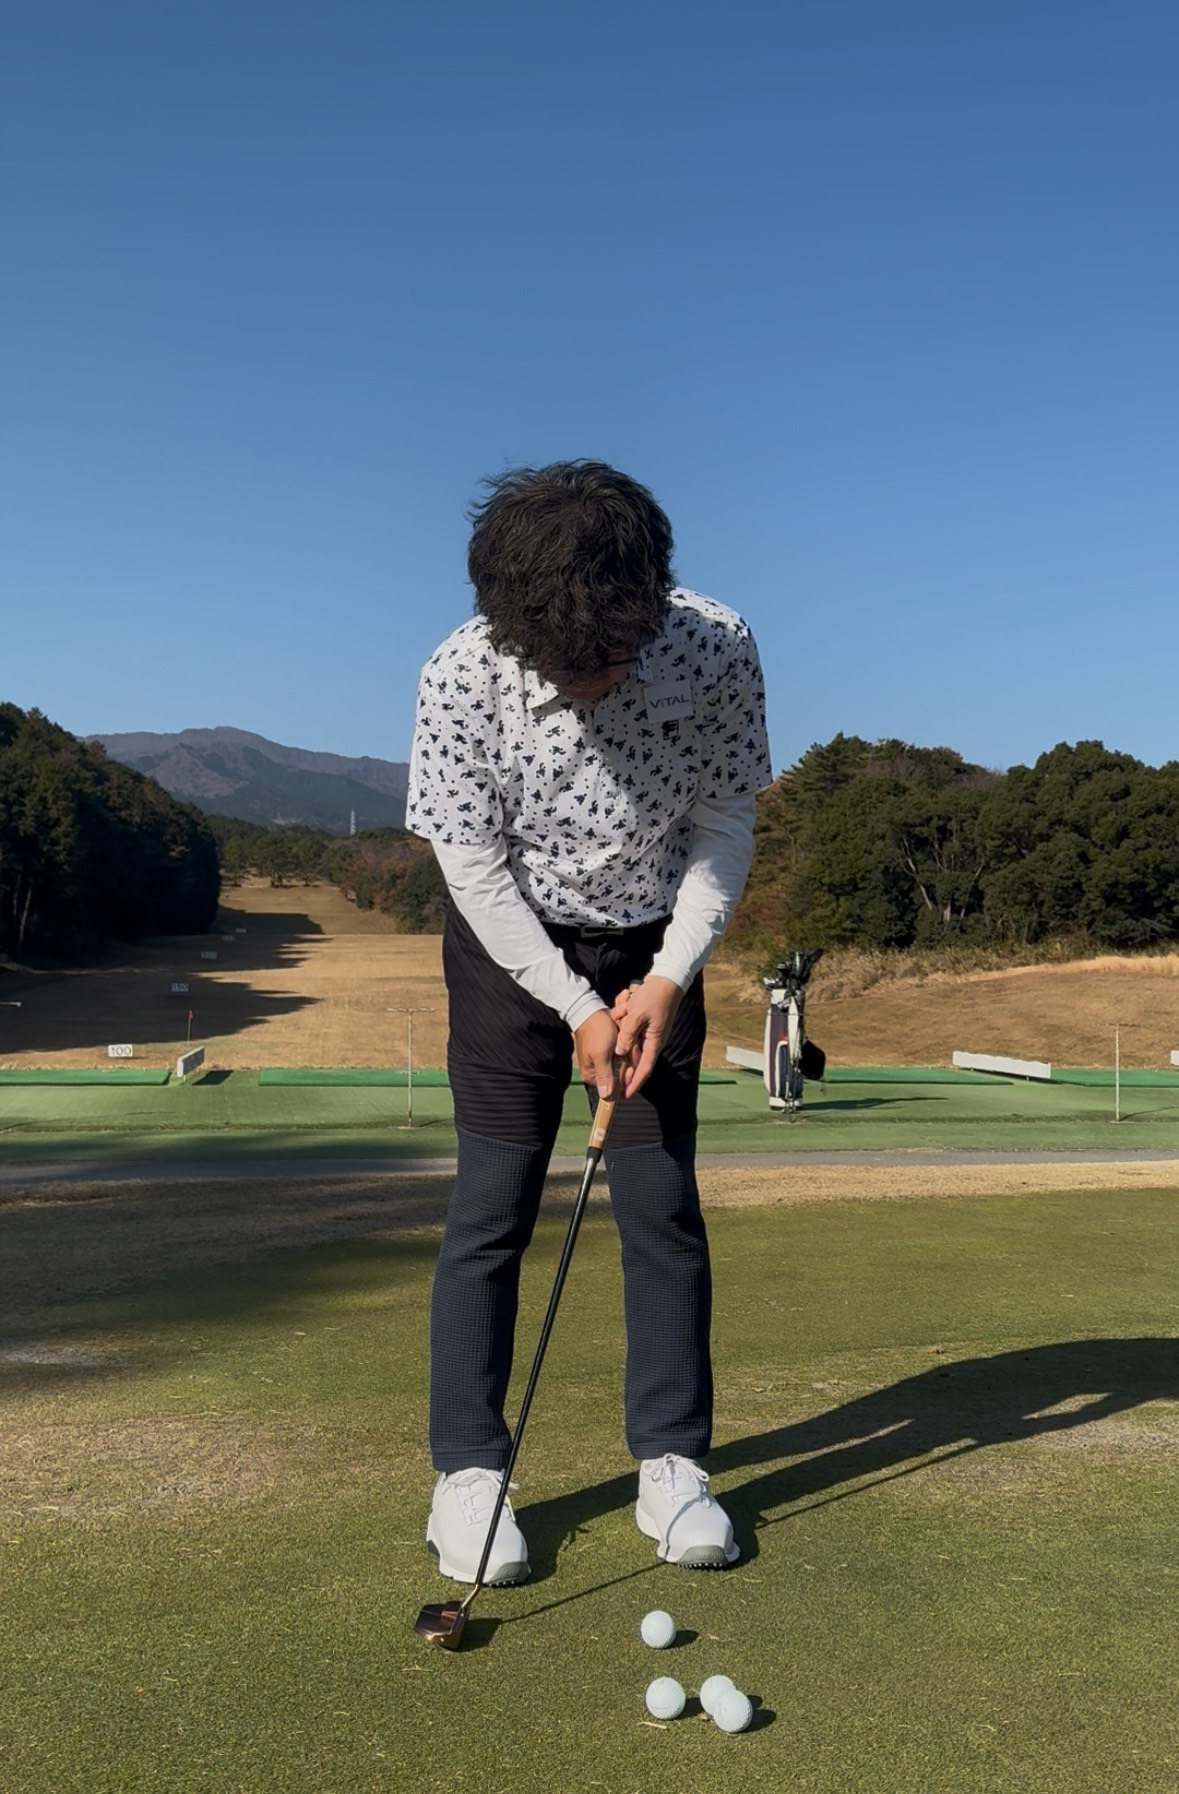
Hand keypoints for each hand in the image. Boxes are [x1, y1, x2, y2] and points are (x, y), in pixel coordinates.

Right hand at [573, 1008, 620, 1099]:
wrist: (591, 1011)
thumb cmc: (596, 1032)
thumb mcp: (601, 1054)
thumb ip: (604, 1075)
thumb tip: (606, 1096)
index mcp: (591, 1075)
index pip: (612, 1088)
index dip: (624, 1079)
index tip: (629, 1068)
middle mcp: (595, 1071)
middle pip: (617, 1076)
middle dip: (625, 1064)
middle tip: (625, 1051)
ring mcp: (601, 1061)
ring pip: (620, 1065)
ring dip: (625, 1055)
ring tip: (624, 1042)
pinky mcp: (606, 1052)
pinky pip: (618, 1055)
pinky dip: (623, 1049)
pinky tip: (622, 1039)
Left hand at [610, 975, 682, 1097]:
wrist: (667, 978)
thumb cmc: (655, 997)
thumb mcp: (637, 1016)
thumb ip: (627, 1035)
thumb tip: (619, 1053)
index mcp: (654, 1042)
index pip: (644, 1069)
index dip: (634, 1084)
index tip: (624, 1096)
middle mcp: (653, 1040)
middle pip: (635, 1058)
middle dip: (622, 1063)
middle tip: (609, 1075)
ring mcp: (649, 1031)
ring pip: (631, 1040)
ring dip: (622, 1033)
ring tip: (616, 1025)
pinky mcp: (645, 1021)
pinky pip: (631, 1027)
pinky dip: (624, 1020)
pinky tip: (620, 1009)